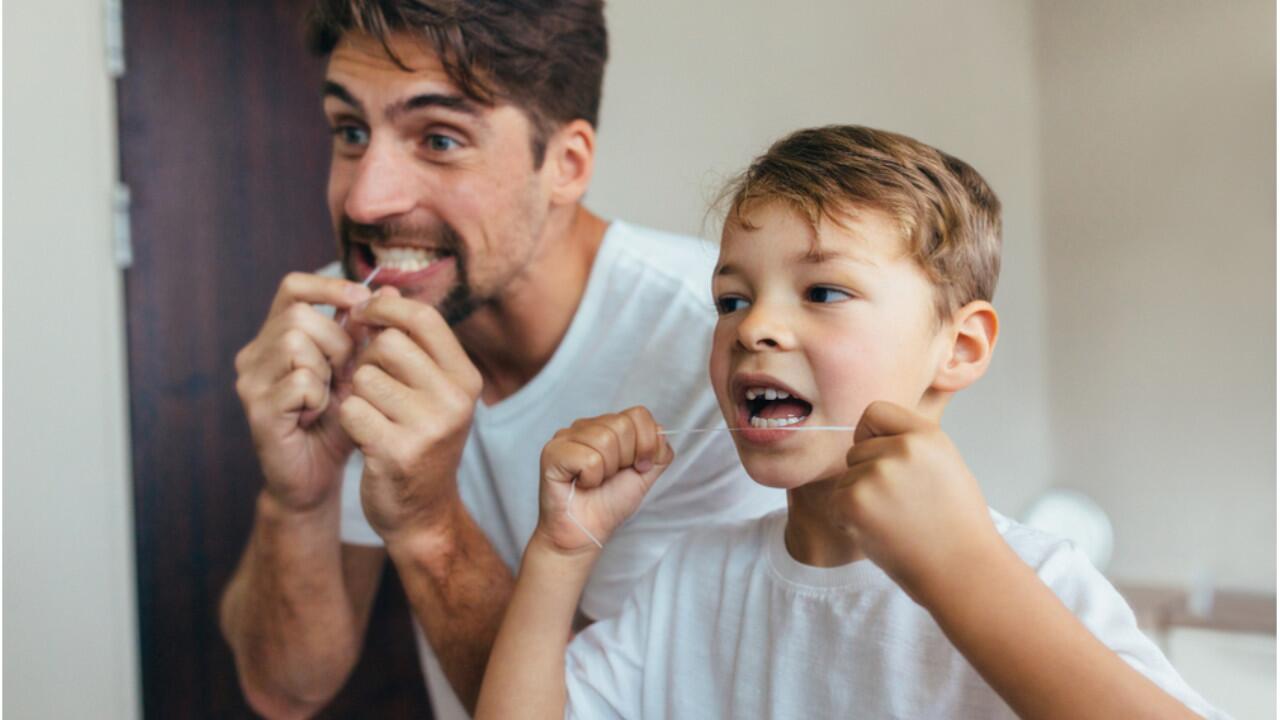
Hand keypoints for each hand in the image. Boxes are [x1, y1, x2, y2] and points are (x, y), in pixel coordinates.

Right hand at [234, 272, 371, 510]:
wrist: (317, 477)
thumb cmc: (338, 421)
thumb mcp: (357, 372)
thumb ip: (366, 334)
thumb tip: (389, 290)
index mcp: (276, 337)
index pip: (292, 287)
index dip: (328, 287)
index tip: (361, 301)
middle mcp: (255, 354)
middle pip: (299, 316)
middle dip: (336, 341)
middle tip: (345, 373)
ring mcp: (251, 381)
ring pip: (295, 343)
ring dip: (327, 369)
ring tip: (329, 395)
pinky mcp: (256, 409)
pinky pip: (299, 381)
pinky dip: (318, 397)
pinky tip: (317, 415)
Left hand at [337, 288, 483, 544]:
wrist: (422, 514)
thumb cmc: (418, 441)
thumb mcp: (427, 389)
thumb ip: (408, 342)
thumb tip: (381, 287)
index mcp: (465, 378)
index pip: (423, 318)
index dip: (386, 308)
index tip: (363, 314)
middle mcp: (455, 399)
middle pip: (389, 344)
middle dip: (367, 358)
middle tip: (368, 382)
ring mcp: (429, 427)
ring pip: (365, 376)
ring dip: (355, 392)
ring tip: (370, 413)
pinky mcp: (398, 452)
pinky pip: (351, 410)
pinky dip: (348, 420)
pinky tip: (362, 436)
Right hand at [536, 407, 674, 554]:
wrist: (585, 534)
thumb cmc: (609, 504)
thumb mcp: (645, 474)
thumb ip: (658, 451)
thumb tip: (660, 431)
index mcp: (607, 426)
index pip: (638, 414)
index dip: (646, 443)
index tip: (638, 467)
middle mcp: (585, 426)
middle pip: (622, 425)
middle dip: (626, 459)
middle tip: (611, 477)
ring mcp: (565, 437)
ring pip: (605, 440)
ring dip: (607, 470)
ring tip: (594, 481)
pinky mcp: (552, 452)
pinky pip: (589, 458)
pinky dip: (591, 478)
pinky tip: (581, 484)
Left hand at [830, 401, 1002, 603]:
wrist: (963, 571)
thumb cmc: (957, 525)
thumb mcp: (946, 465)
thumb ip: (912, 445)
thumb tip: (872, 436)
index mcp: (926, 435)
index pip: (875, 412)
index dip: (872, 436)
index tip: (885, 460)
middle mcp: (901, 449)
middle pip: (856, 449)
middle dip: (868, 475)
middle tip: (901, 506)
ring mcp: (876, 475)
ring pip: (846, 478)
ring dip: (860, 500)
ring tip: (896, 522)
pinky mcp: (855, 502)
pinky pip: (836, 502)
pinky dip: (849, 520)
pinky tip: (881, 534)